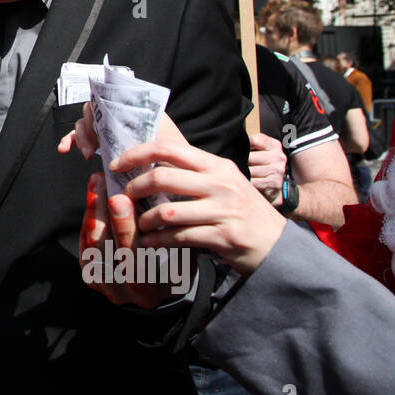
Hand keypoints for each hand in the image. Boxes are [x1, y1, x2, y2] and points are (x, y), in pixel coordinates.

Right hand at [59, 103, 190, 159]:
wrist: (179, 177)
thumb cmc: (176, 161)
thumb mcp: (164, 147)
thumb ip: (144, 144)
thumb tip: (118, 148)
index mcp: (138, 110)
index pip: (111, 97)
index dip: (100, 108)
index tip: (99, 127)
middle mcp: (122, 116)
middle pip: (95, 109)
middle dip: (89, 127)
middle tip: (93, 147)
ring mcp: (110, 129)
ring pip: (86, 122)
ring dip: (81, 136)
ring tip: (87, 153)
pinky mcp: (102, 143)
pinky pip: (80, 135)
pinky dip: (71, 140)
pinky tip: (65, 148)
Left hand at [79, 174, 177, 307]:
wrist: (157, 289)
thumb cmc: (176, 267)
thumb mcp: (182, 255)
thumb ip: (168, 233)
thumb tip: (155, 193)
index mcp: (147, 290)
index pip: (131, 258)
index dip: (123, 228)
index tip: (118, 198)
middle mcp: (120, 291)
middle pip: (103, 248)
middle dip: (100, 211)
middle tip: (101, 181)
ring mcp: (101, 284)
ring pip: (90, 243)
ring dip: (92, 210)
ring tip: (97, 182)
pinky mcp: (89, 274)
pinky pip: (85, 242)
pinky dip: (90, 217)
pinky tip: (95, 196)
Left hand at [112, 139, 287, 274]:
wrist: (277, 246)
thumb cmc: (243, 213)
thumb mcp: (225, 183)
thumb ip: (194, 174)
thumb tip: (151, 165)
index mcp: (217, 165)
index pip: (169, 148)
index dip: (137, 154)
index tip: (117, 164)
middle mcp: (221, 183)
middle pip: (162, 177)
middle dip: (135, 188)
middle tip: (126, 198)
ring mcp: (223, 209)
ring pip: (166, 211)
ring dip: (144, 220)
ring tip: (140, 225)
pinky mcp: (222, 236)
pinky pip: (178, 237)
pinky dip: (157, 241)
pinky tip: (149, 243)